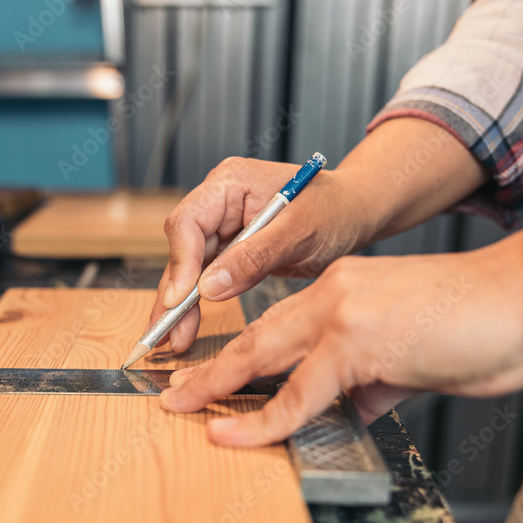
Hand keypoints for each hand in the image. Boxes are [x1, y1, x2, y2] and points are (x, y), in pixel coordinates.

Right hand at [148, 157, 373, 351]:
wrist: (356, 213)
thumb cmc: (336, 209)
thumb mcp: (300, 232)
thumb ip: (254, 258)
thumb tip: (208, 289)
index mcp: (230, 182)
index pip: (189, 222)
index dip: (180, 262)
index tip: (181, 299)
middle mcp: (219, 203)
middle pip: (182, 249)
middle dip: (174, 293)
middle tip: (166, 333)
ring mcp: (223, 228)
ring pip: (189, 270)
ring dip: (180, 306)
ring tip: (172, 339)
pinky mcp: (230, 251)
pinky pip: (206, 279)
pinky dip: (197, 305)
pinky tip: (186, 329)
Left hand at [159, 248, 522, 445]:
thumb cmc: (482, 325)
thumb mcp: (413, 357)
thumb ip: (373, 383)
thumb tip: (349, 411)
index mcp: (344, 291)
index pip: (278, 325)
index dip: (241, 354)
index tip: (213, 375)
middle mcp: (334, 294)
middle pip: (255, 336)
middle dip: (210, 368)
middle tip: (173, 390)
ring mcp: (343, 313)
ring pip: (262, 354)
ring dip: (216, 385)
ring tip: (180, 407)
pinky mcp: (359, 340)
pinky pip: (301, 392)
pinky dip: (263, 419)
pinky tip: (233, 434)